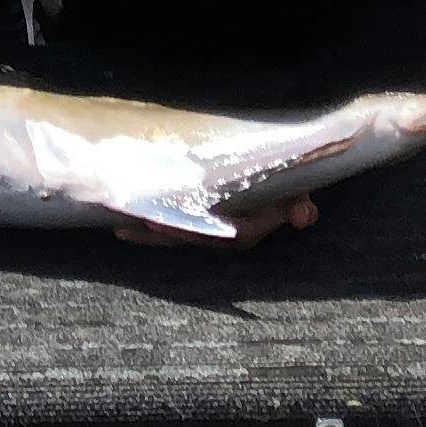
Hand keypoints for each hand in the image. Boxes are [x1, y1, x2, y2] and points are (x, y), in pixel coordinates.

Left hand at [113, 195, 316, 251]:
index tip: (167, 217)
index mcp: (241, 232)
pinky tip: (120, 225)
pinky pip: (166, 231)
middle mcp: (219, 236)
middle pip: (187, 236)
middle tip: (142, 218)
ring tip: (123, 223)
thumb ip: (299, 207)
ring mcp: (204, 231)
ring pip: (172, 236)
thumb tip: (304, 215)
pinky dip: (145, 230)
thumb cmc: (285, 192)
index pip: (214, 235)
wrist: (280, 190)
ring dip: (148, 233)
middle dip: (165, 230)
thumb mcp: (296, 197)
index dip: (191, 229)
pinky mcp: (192, 224)